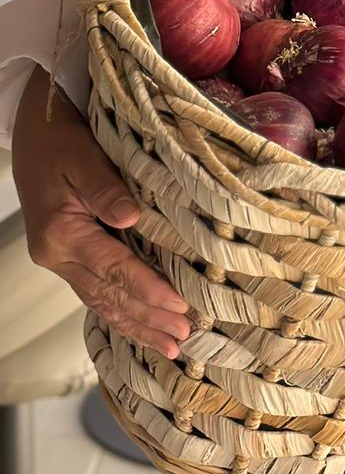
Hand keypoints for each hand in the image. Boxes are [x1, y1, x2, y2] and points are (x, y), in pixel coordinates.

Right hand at [12, 65, 191, 358]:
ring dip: (136, 324)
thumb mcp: (82, 155)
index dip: (148, 289)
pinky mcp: (68, 255)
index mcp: (61, 233)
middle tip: (182, 339)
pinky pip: (96, 291)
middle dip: (147, 319)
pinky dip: (120, 311)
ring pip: (102, 301)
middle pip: (108, 296)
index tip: (179, 306)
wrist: (34, 128)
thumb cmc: (59, 137)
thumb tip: (131, 218)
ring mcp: (61, 259)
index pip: (113, 269)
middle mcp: (58, 255)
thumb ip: (106, 188)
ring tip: (169, 346)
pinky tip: (140, 326)